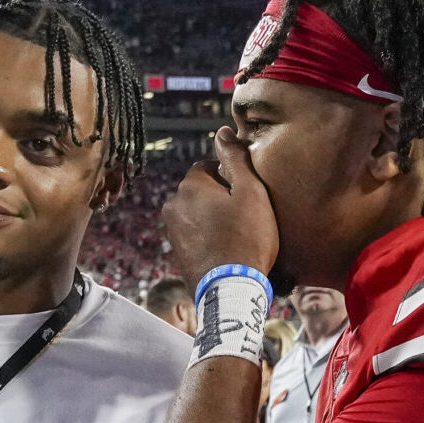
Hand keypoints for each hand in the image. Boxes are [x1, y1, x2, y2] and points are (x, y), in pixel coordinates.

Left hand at [160, 126, 278, 287]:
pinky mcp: (176, 252)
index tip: (248, 194)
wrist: (230, 290)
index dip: (231, 177)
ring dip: (213, 217)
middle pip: (201, 190)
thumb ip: (236, 158)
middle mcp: (173, 203)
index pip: (210, 166)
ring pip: (197, 212)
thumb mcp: (251, 193)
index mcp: (190, 184)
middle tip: (245, 215)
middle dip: (220, 197)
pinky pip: (194, 234)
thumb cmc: (247, 239)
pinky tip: (226, 248)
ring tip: (237, 234)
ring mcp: (171, 230)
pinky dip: (207, 236)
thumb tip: (222, 132)